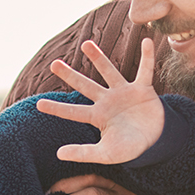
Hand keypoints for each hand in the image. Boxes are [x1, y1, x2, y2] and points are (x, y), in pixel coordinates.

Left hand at [38, 39, 163, 164]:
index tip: (38, 104)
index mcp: (98, 117)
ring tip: (85, 44)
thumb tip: (58, 153)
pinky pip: (145, 70)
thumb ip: (84, 153)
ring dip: (98, 58)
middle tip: (53, 63)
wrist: (156, 142)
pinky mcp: (143, 89)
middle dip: (69, 75)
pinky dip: (147, 57)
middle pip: (85, 86)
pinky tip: (146, 41)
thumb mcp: (106, 154)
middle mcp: (107, 101)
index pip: (73, 112)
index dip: (57, 108)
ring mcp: (124, 93)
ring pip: (109, 71)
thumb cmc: (130, 148)